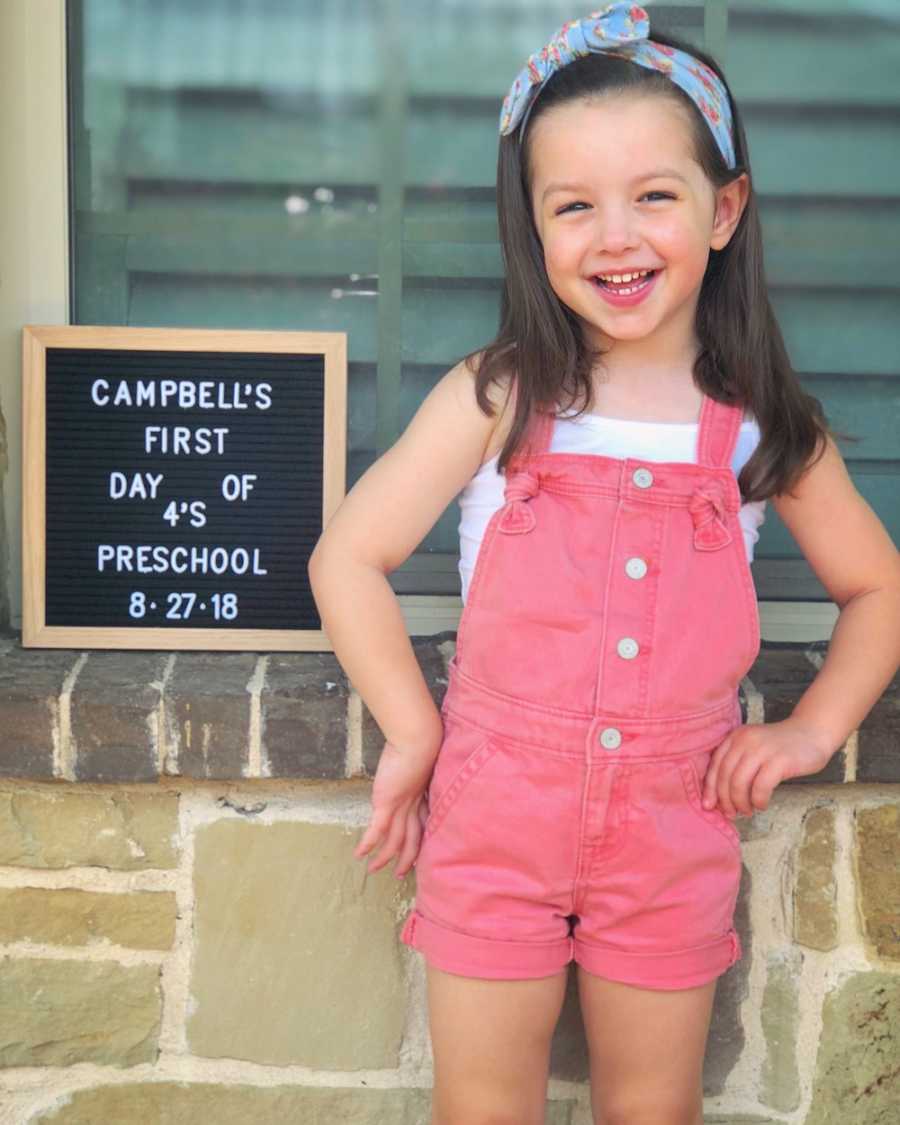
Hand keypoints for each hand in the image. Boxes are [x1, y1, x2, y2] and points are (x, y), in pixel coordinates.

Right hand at [353, 736, 439, 877]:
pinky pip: (377, 830)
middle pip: (412, 840)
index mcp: (421, 797)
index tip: (417, 853)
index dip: (419, 842)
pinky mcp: (387, 803)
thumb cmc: (418, 742)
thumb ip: (414, 769)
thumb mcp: (418, 760)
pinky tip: (359, 854)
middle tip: (400, 874)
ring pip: (394, 840)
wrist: (417, 739)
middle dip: (406, 859)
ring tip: (373, 869)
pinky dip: (368, 844)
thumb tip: (412, 765)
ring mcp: (400, 806)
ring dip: (383, 858)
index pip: (422, 826)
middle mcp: (413, 806)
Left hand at [701, 718, 835, 817]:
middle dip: (725, 800)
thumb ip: (739, 762)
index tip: (709, 805)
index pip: (716, 765)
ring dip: (741, 803)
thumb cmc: (782, 747)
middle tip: (731, 814)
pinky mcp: (779, 761)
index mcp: (736, 737)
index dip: (710, 788)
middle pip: (725, 776)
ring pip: (739, 783)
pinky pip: (760, 787)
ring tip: (747, 811)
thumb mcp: (754, 747)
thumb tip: (721, 796)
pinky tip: (762, 805)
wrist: (812, 733)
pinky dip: (758, 800)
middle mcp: (745, 741)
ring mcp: (762, 750)